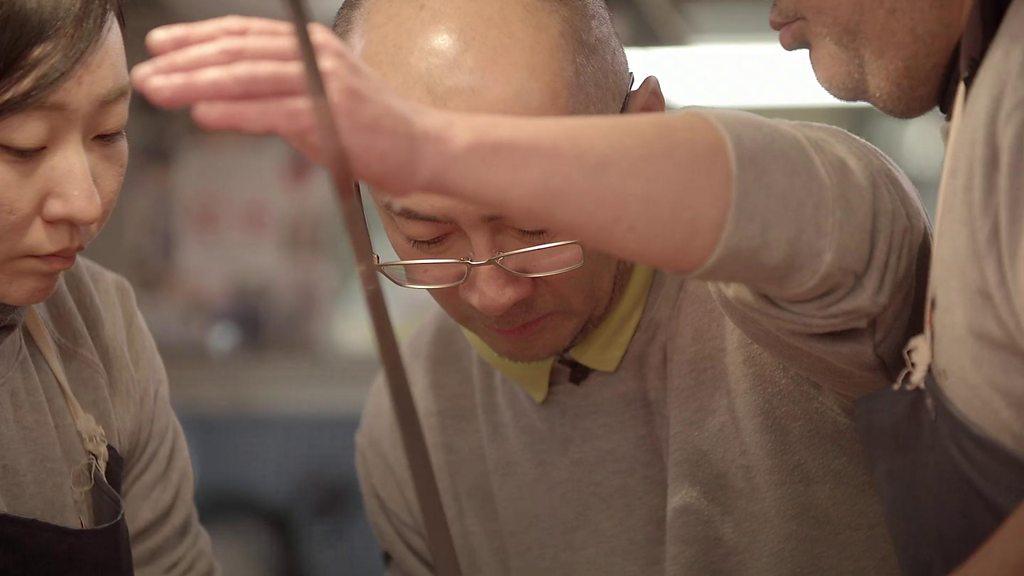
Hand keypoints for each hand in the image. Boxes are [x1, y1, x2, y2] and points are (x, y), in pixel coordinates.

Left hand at [131, 15, 434, 193]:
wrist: (424, 148)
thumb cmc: (371, 130)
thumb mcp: (319, 103)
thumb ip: (274, 96)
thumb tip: (216, 102)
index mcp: (311, 46)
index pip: (244, 34)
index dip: (197, 38)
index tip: (158, 46)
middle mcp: (315, 55)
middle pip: (237, 51)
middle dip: (184, 61)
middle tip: (143, 74)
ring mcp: (324, 84)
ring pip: (247, 76)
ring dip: (195, 82)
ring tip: (157, 90)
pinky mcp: (331, 116)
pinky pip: (271, 111)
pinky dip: (233, 111)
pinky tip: (201, 113)